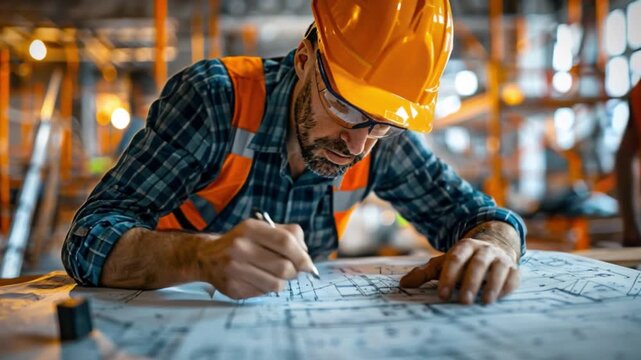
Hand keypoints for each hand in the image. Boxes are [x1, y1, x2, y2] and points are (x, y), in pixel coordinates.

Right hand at [196, 219, 313, 298]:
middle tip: (291, 270)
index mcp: (250, 228)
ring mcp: (234, 269)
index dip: (302, 255)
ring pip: (276, 284)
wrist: (207, 256)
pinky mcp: (232, 288)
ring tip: (275, 275)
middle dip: (294, 271)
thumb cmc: (243, 241)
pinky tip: (258, 279)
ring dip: (282, 282)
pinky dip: (267, 288)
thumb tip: (305, 254)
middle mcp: (240, 248)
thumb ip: (288, 234)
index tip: (308, 264)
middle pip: (284, 266)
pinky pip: (263, 293)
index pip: (285, 242)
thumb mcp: (263, 228)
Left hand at [400, 238, 518, 304]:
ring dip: (491, 285)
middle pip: (477, 264)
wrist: (494, 245)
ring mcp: (500, 258)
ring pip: (497, 268)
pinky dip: (507, 286)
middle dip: (469, 282)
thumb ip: (424, 273)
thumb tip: (403, 284)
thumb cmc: (464, 260)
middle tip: (462, 301)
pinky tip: (499, 298)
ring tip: (484, 302)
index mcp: (464, 247)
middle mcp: (483, 250)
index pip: (455, 260)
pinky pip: (513, 276)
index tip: (442, 294)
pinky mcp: (513, 268)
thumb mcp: (443, 263)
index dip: (448, 277)